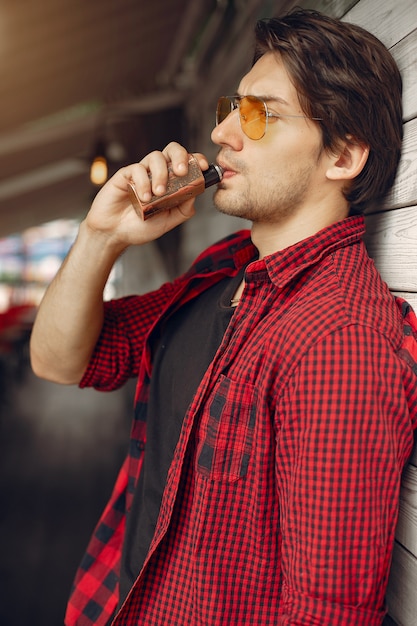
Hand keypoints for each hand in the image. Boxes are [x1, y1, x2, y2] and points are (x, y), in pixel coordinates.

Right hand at [86, 142, 208, 251]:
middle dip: (180, 157)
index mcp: (171, 182)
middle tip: (181, 172)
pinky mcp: (125, 174)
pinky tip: (143, 197)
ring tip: (158, 193)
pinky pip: (137, 169)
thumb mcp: (169, 221)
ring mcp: (142, 172)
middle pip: (172, 150)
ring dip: (161, 174)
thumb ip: (184, 209)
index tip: (203, 166)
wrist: (114, 234)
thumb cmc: (141, 227)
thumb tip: (197, 193)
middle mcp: (157, 173)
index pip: (186, 162)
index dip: (196, 159)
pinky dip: (143, 182)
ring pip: (155, 157)